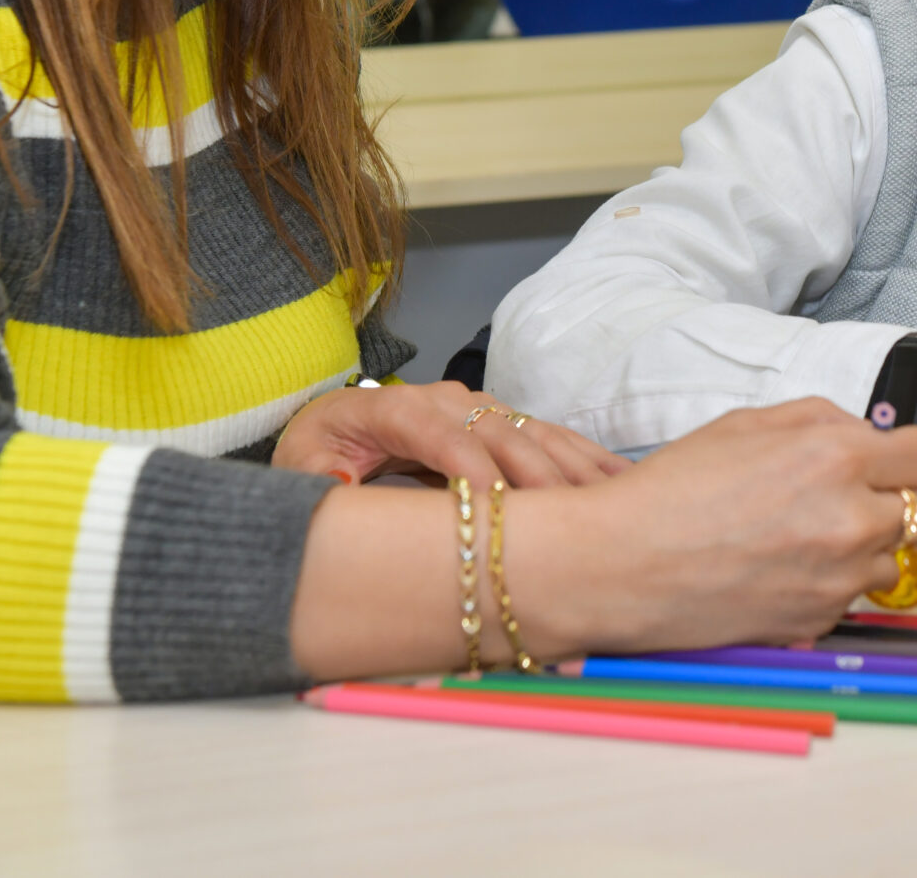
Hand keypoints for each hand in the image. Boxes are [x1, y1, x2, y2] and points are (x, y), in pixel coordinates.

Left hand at [273, 382, 625, 488]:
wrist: (328, 433)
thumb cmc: (316, 456)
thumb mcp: (298, 471)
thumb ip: (317, 480)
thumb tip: (339, 485)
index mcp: (385, 408)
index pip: (434, 430)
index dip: (466, 463)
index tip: (492, 502)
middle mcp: (439, 399)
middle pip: (494, 428)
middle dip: (531, 472)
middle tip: (567, 518)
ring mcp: (473, 408)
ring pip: (529, 432)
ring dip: (569, 467)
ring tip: (610, 503)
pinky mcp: (496, 424)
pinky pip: (544, 439)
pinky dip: (581, 461)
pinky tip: (619, 483)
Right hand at [508, 398, 916, 654]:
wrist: (623, 564)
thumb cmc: (674, 489)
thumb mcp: (745, 423)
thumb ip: (818, 419)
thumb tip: (864, 430)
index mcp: (835, 456)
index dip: (908, 455)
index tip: (890, 461)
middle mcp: (850, 517)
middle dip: (898, 500)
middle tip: (856, 499)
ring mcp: (839, 576)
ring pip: (895, 559)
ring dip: (869, 547)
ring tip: (813, 537)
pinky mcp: (821, 620)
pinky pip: (854, 597)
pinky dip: (834, 583)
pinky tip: (787, 568)